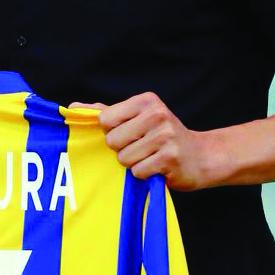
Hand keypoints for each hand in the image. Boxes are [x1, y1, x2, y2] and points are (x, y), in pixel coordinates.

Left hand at [76, 92, 215, 190]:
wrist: (201, 156)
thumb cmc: (162, 137)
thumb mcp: (138, 118)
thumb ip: (106, 112)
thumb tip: (73, 107)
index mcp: (146, 101)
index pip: (105, 119)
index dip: (111, 132)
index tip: (128, 133)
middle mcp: (157, 114)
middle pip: (112, 140)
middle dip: (122, 149)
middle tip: (142, 147)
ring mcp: (165, 136)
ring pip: (124, 158)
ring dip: (134, 163)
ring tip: (151, 157)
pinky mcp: (170, 158)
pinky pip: (138, 172)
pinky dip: (144, 174)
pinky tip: (158, 167)